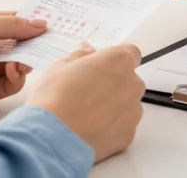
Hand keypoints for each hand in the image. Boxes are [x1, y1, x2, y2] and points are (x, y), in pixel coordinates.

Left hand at [0, 11, 46, 114]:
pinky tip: (12, 72)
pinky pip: (8, 86)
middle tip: (52, 46)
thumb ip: (11, 26)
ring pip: (17, 66)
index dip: (34, 23)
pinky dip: (15, 79)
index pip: (15, 22)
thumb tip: (41, 23)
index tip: (57, 25)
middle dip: (35, 45)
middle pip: (20, 46)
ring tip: (21, 62)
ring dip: (24, 63)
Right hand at [27, 43, 145, 162]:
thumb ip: (81, 56)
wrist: (53, 135)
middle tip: (87, 91)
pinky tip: (90, 129)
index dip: (115, 60)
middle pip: (129, 80)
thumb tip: (88, 51)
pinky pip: (122, 126)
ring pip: (127, 104)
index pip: (131, 53)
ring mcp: (133, 112)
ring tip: (86, 114)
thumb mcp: (61, 65)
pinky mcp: (128, 135)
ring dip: (113, 106)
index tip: (102, 66)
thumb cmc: (55, 96)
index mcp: (118, 61)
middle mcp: (132, 84)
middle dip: (114, 83)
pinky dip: (110, 127)